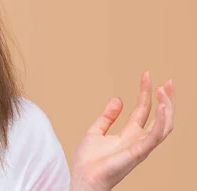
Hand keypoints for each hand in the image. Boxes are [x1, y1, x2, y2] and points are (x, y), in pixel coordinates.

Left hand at [70, 71, 174, 190]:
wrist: (83, 177)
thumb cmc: (87, 162)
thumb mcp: (95, 131)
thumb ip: (107, 117)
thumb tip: (117, 99)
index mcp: (128, 135)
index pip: (143, 110)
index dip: (145, 92)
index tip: (146, 75)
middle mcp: (138, 140)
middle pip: (158, 116)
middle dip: (165, 99)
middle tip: (168, 81)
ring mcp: (140, 147)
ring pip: (163, 125)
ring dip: (167, 107)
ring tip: (164, 89)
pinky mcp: (139, 152)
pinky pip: (155, 135)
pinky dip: (161, 120)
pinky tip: (162, 105)